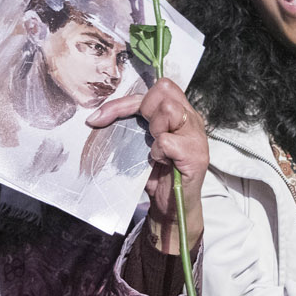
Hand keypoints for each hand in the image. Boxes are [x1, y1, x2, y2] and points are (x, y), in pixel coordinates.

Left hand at [88, 78, 207, 253]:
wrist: (173, 208)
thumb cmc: (157, 173)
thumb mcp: (143, 141)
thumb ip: (136, 121)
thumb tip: (97, 115)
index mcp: (181, 112)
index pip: (157, 87)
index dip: (126, 100)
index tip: (100, 117)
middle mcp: (192, 119)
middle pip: (163, 90)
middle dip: (144, 110)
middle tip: (146, 135)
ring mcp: (197, 136)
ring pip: (168, 109)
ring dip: (154, 129)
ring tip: (155, 148)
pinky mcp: (196, 156)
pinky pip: (166, 141)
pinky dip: (157, 152)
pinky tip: (161, 162)